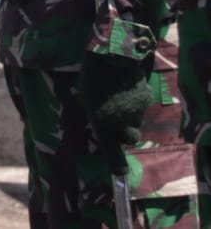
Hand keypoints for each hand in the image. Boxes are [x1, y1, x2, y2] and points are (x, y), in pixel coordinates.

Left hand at [80, 54, 151, 176]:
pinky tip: (127, 88)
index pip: (113, 152)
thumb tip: (94, 117)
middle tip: (116, 122)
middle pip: (130, 138)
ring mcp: (137, 111)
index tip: (119, 173)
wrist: (113, 57)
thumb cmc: (91, 77)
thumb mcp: (84, 98)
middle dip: (125, 134)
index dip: (117, 164)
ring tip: (118, 98)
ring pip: (136, 121)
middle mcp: (123, 122)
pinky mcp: (146, 99)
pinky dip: (136, 102)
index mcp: (103, 124)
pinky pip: (142, 106)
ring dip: (129, 116)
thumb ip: (91, 112)